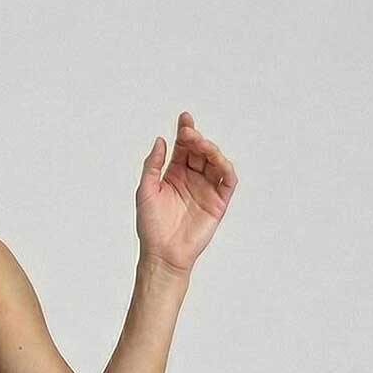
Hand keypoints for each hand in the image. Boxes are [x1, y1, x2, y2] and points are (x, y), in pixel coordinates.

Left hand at [136, 112, 237, 276]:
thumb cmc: (151, 226)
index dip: (185, 131)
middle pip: (199, 151)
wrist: (162, 254)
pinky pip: (227, 180)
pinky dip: (225, 168)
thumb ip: (152, 165)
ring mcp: (206, 189)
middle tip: (189, 132)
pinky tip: (216, 160)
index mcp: (174, 174)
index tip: (184, 118)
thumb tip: (160, 140)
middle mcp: (191, 179)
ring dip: (210, 149)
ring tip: (200, 144)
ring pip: (215, 161)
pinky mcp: (218, 202)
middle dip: (196, 138)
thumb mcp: (145, 190)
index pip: (183, 147)